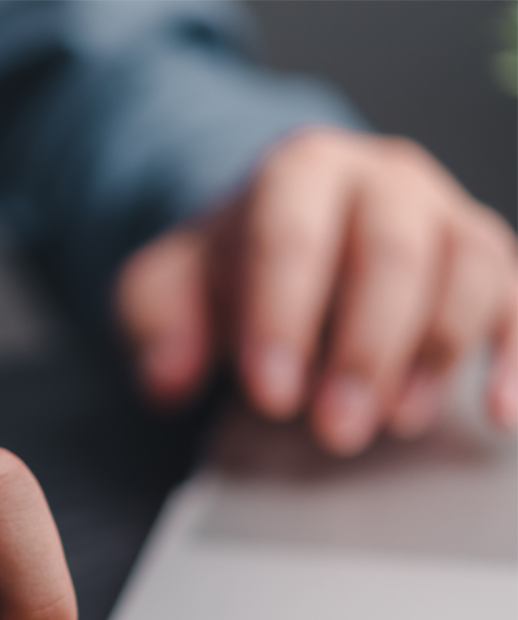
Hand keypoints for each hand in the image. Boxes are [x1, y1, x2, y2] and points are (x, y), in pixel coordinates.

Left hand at [116, 128, 517, 454]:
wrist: (290, 241)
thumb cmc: (233, 272)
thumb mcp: (169, 289)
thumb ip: (156, 324)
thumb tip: (166, 379)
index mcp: (299, 173)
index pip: (292, 235)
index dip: (284, 317)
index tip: (271, 395)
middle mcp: (383, 182)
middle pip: (390, 252)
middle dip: (364, 349)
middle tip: (334, 429)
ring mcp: (444, 218)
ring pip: (466, 268)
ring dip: (436, 353)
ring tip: (397, 422)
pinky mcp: (486, 263)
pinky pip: (517, 298)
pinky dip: (516, 355)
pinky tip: (499, 414)